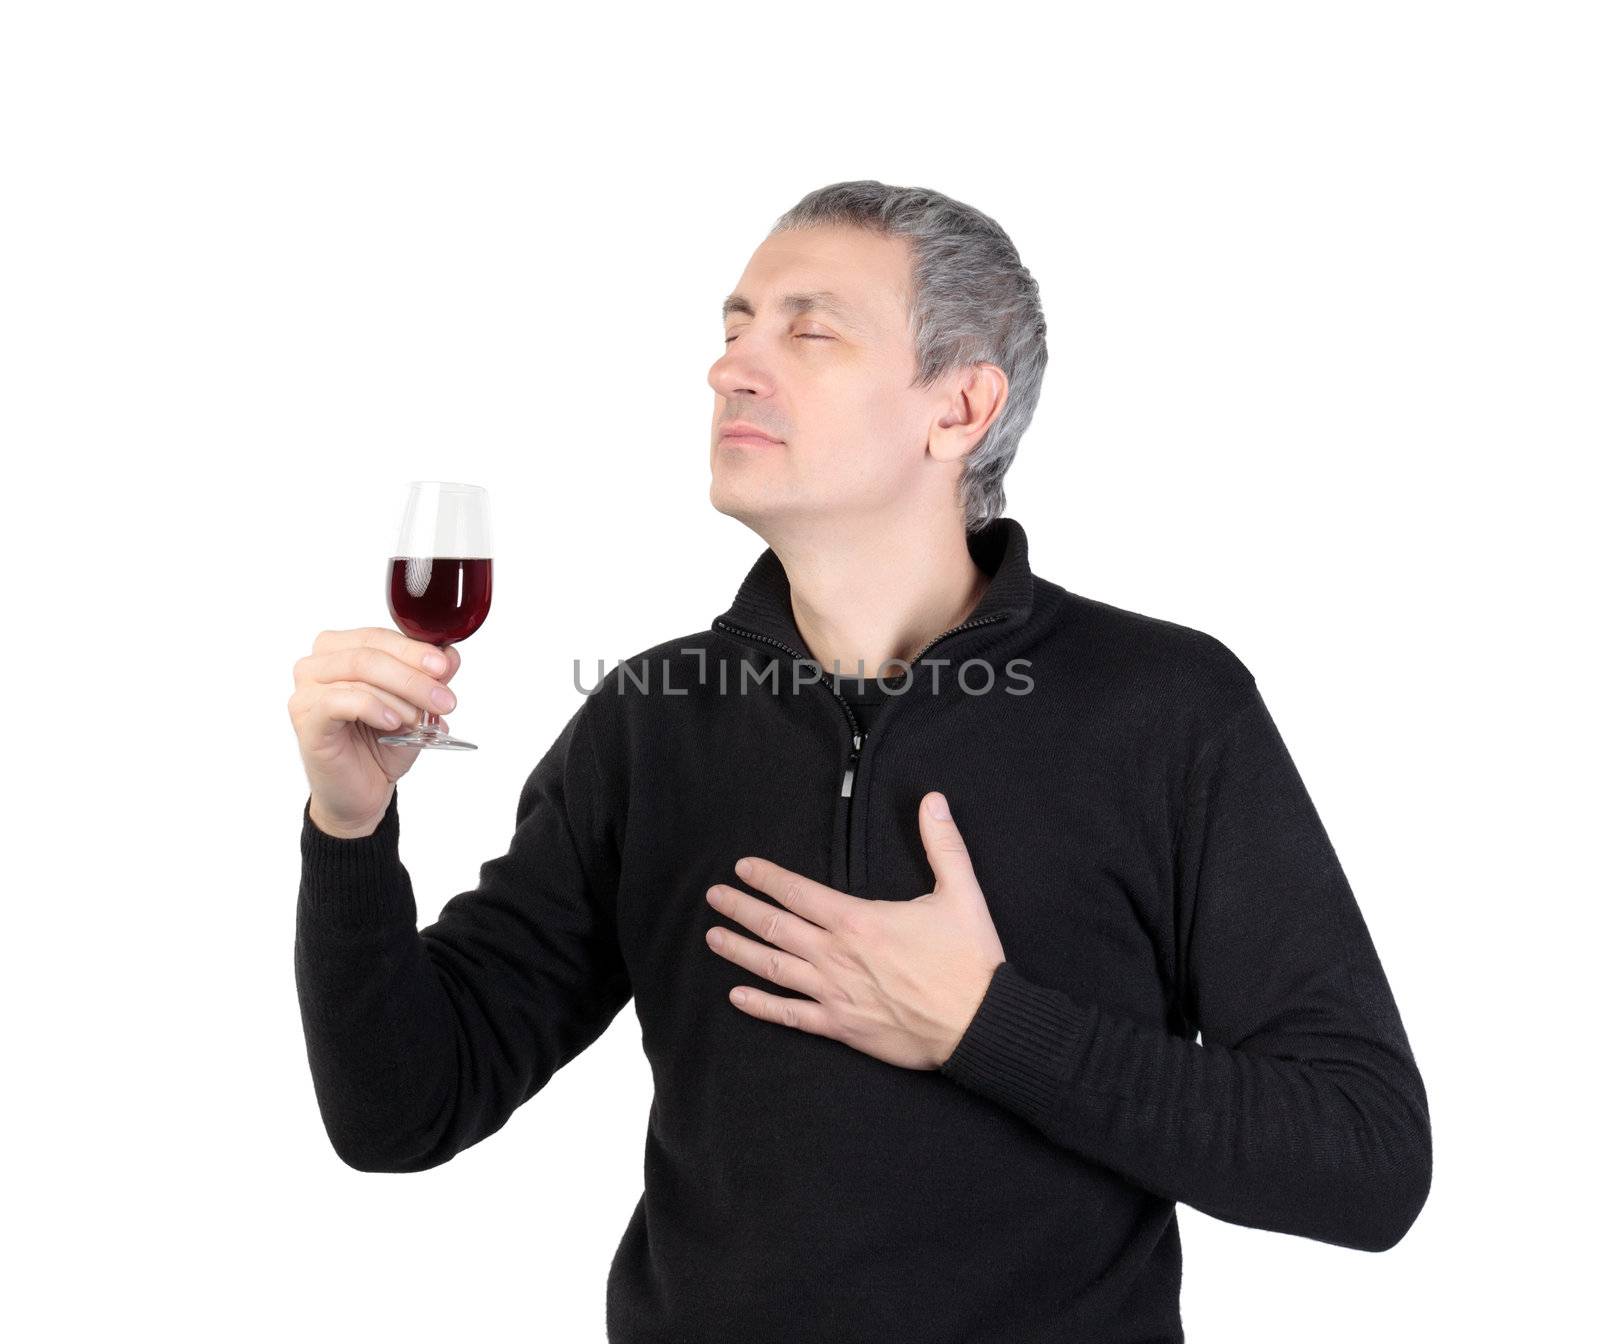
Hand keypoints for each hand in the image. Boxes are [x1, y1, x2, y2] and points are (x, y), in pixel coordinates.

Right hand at [288, 627, 461, 836]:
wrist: (362, 792)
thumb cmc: (382, 745)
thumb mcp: (417, 707)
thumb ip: (430, 678)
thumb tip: (451, 655)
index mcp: (339, 650)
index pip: (378, 637)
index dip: (414, 650)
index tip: (445, 666)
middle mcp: (316, 665)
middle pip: (369, 653)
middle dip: (413, 676)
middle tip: (443, 699)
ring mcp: (305, 691)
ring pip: (359, 674)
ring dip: (400, 697)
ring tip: (420, 719)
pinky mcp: (305, 718)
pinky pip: (339, 701)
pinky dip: (373, 708)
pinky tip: (392, 722)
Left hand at [703, 790, 1005, 1069]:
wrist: (979, 1024)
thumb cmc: (969, 961)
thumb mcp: (961, 893)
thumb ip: (942, 844)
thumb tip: (933, 800)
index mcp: (858, 920)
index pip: (799, 892)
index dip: (767, 878)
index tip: (742, 868)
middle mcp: (836, 955)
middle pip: (776, 927)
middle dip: (741, 909)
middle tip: (714, 897)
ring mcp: (834, 993)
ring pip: (774, 968)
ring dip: (740, 951)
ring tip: (712, 938)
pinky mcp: (841, 1026)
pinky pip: (791, 1015)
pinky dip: (761, 1006)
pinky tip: (737, 997)